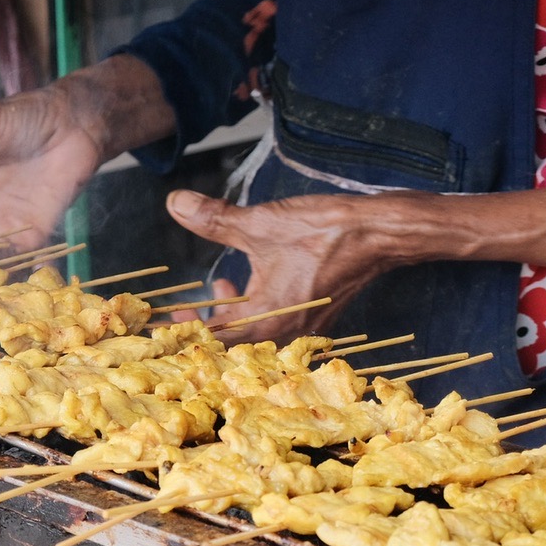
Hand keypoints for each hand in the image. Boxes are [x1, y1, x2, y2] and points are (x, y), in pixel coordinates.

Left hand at [165, 189, 423, 342]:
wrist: (378, 233)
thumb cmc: (323, 231)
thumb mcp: (260, 223)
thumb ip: (214, 220)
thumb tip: (175, 203)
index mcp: (264, 320)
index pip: (211, 339)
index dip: (184, 329)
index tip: (167, 317)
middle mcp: (283, 335)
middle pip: (231, 342)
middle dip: (208, 320)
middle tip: (191, 301)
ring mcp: (302, 330)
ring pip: (254, 334)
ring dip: (233, 313)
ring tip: (223, 285)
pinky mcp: (315, 319)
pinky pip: (275, 326)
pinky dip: (257, 309)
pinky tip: (255, 282)